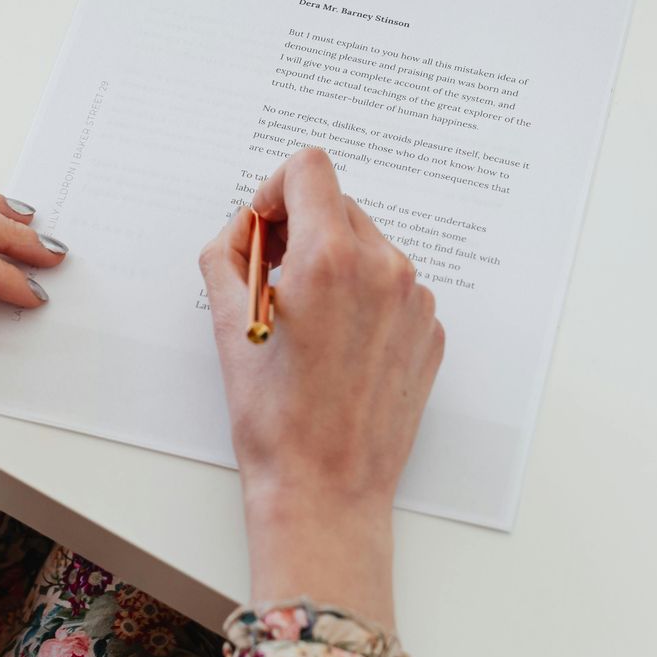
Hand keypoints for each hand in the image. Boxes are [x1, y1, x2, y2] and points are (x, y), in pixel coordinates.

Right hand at [198, 148, 443, 624]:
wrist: (325, 488)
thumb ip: (228, 251)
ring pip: (367, 246)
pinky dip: (362, 300)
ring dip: (332, 265)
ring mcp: (415, 301)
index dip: (275, 189)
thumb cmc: (273, 416)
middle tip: (272, 280)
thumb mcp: (227, 323)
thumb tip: (246, 226)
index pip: (310, 168)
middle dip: (300, 229)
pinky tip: (338, 347)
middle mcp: (384, 268)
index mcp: (331, 258)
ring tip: (306, 323)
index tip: (264, 228)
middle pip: (338, 205)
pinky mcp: (430, 332)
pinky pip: (392, 288)